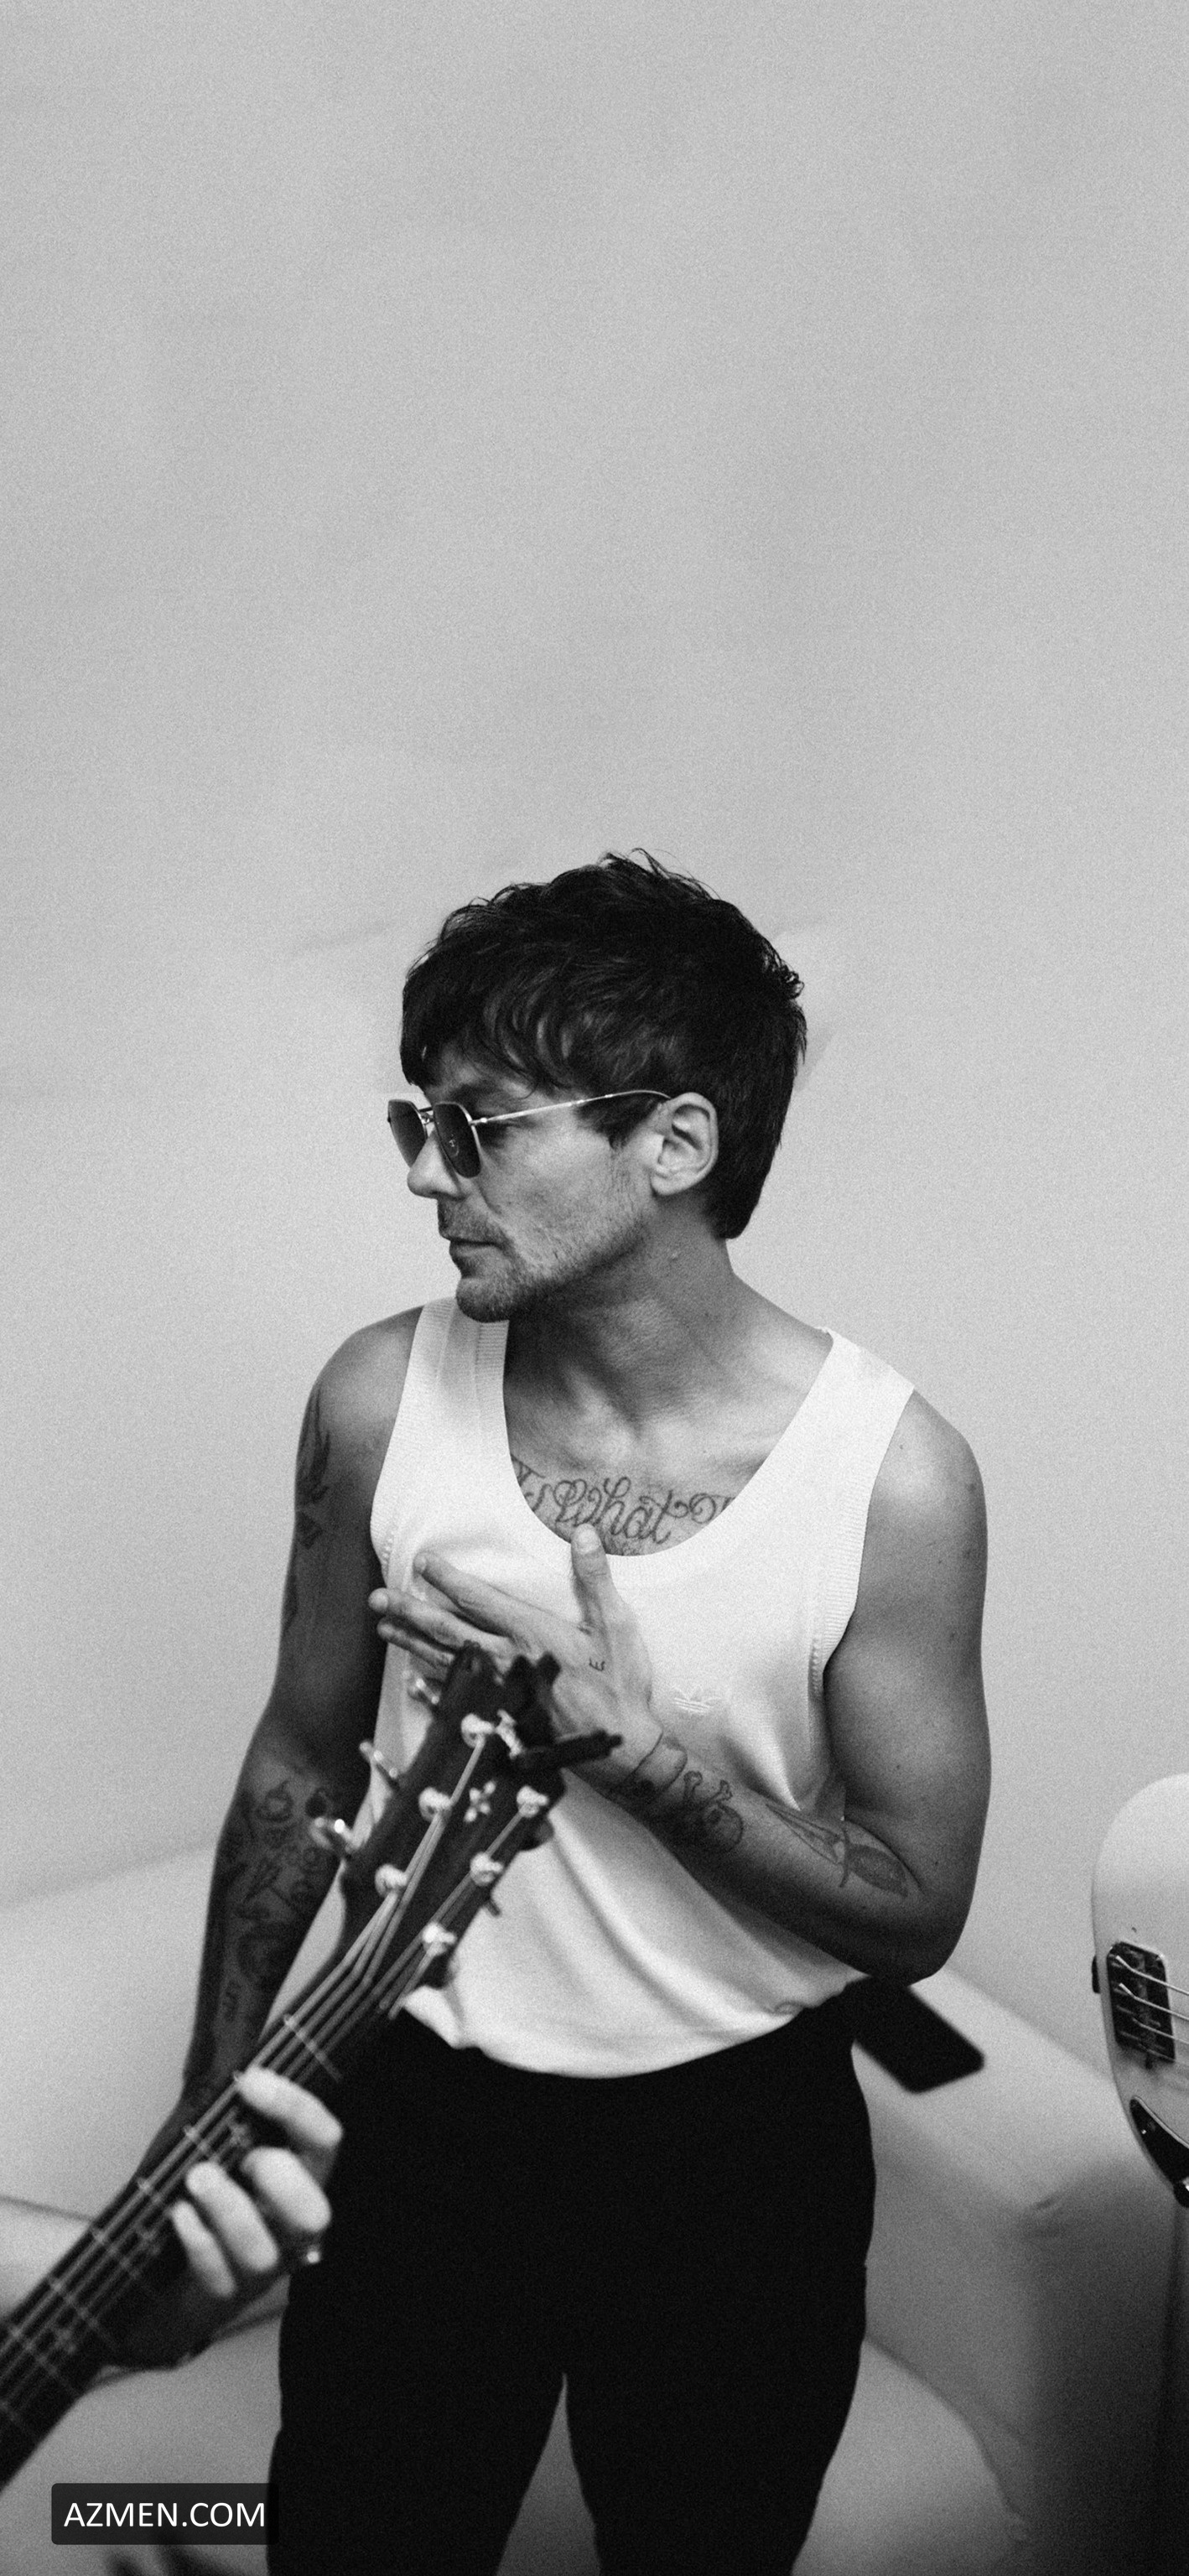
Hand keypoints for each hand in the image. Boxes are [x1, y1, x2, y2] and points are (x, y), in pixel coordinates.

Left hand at [117, 2066, 340, 2367]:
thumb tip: (235, 2071)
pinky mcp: (227, 2294)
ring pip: (262, 2250)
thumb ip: (240, 2121)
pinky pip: (218, 2275)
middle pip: (314, 2213)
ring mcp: (262, 2266)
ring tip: (197, 2177)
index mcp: (303, 2177)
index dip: (295, 2107)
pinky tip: (179, 2214)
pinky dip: (198, 2240)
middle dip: (279, 2179)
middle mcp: (292, 2226)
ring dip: (230, 2209)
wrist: (177, 2276)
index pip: (323, 2140)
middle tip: (244, 2156)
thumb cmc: (213, 2195)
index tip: (250, 2080)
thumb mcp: (232, 2150)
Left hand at [370, 1529, 659, 1779]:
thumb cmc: (621, 1685)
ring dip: (412, 1643)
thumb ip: (595, 1577)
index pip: (479, 1599)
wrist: (622, 1749)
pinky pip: (457, 1697)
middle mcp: (508, 1661)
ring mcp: (500, 1691)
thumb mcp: (616, 1624)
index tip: (422, 1562)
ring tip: (384, 1628)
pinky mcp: (502, 1714)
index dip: (448, 1579)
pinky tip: (412, 1678)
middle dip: (411, 1611)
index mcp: (532, 1634)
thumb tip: (584, 1531)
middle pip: (448, 1631)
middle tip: (378, 1598)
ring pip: (446, 1662)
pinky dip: (431, 1685)